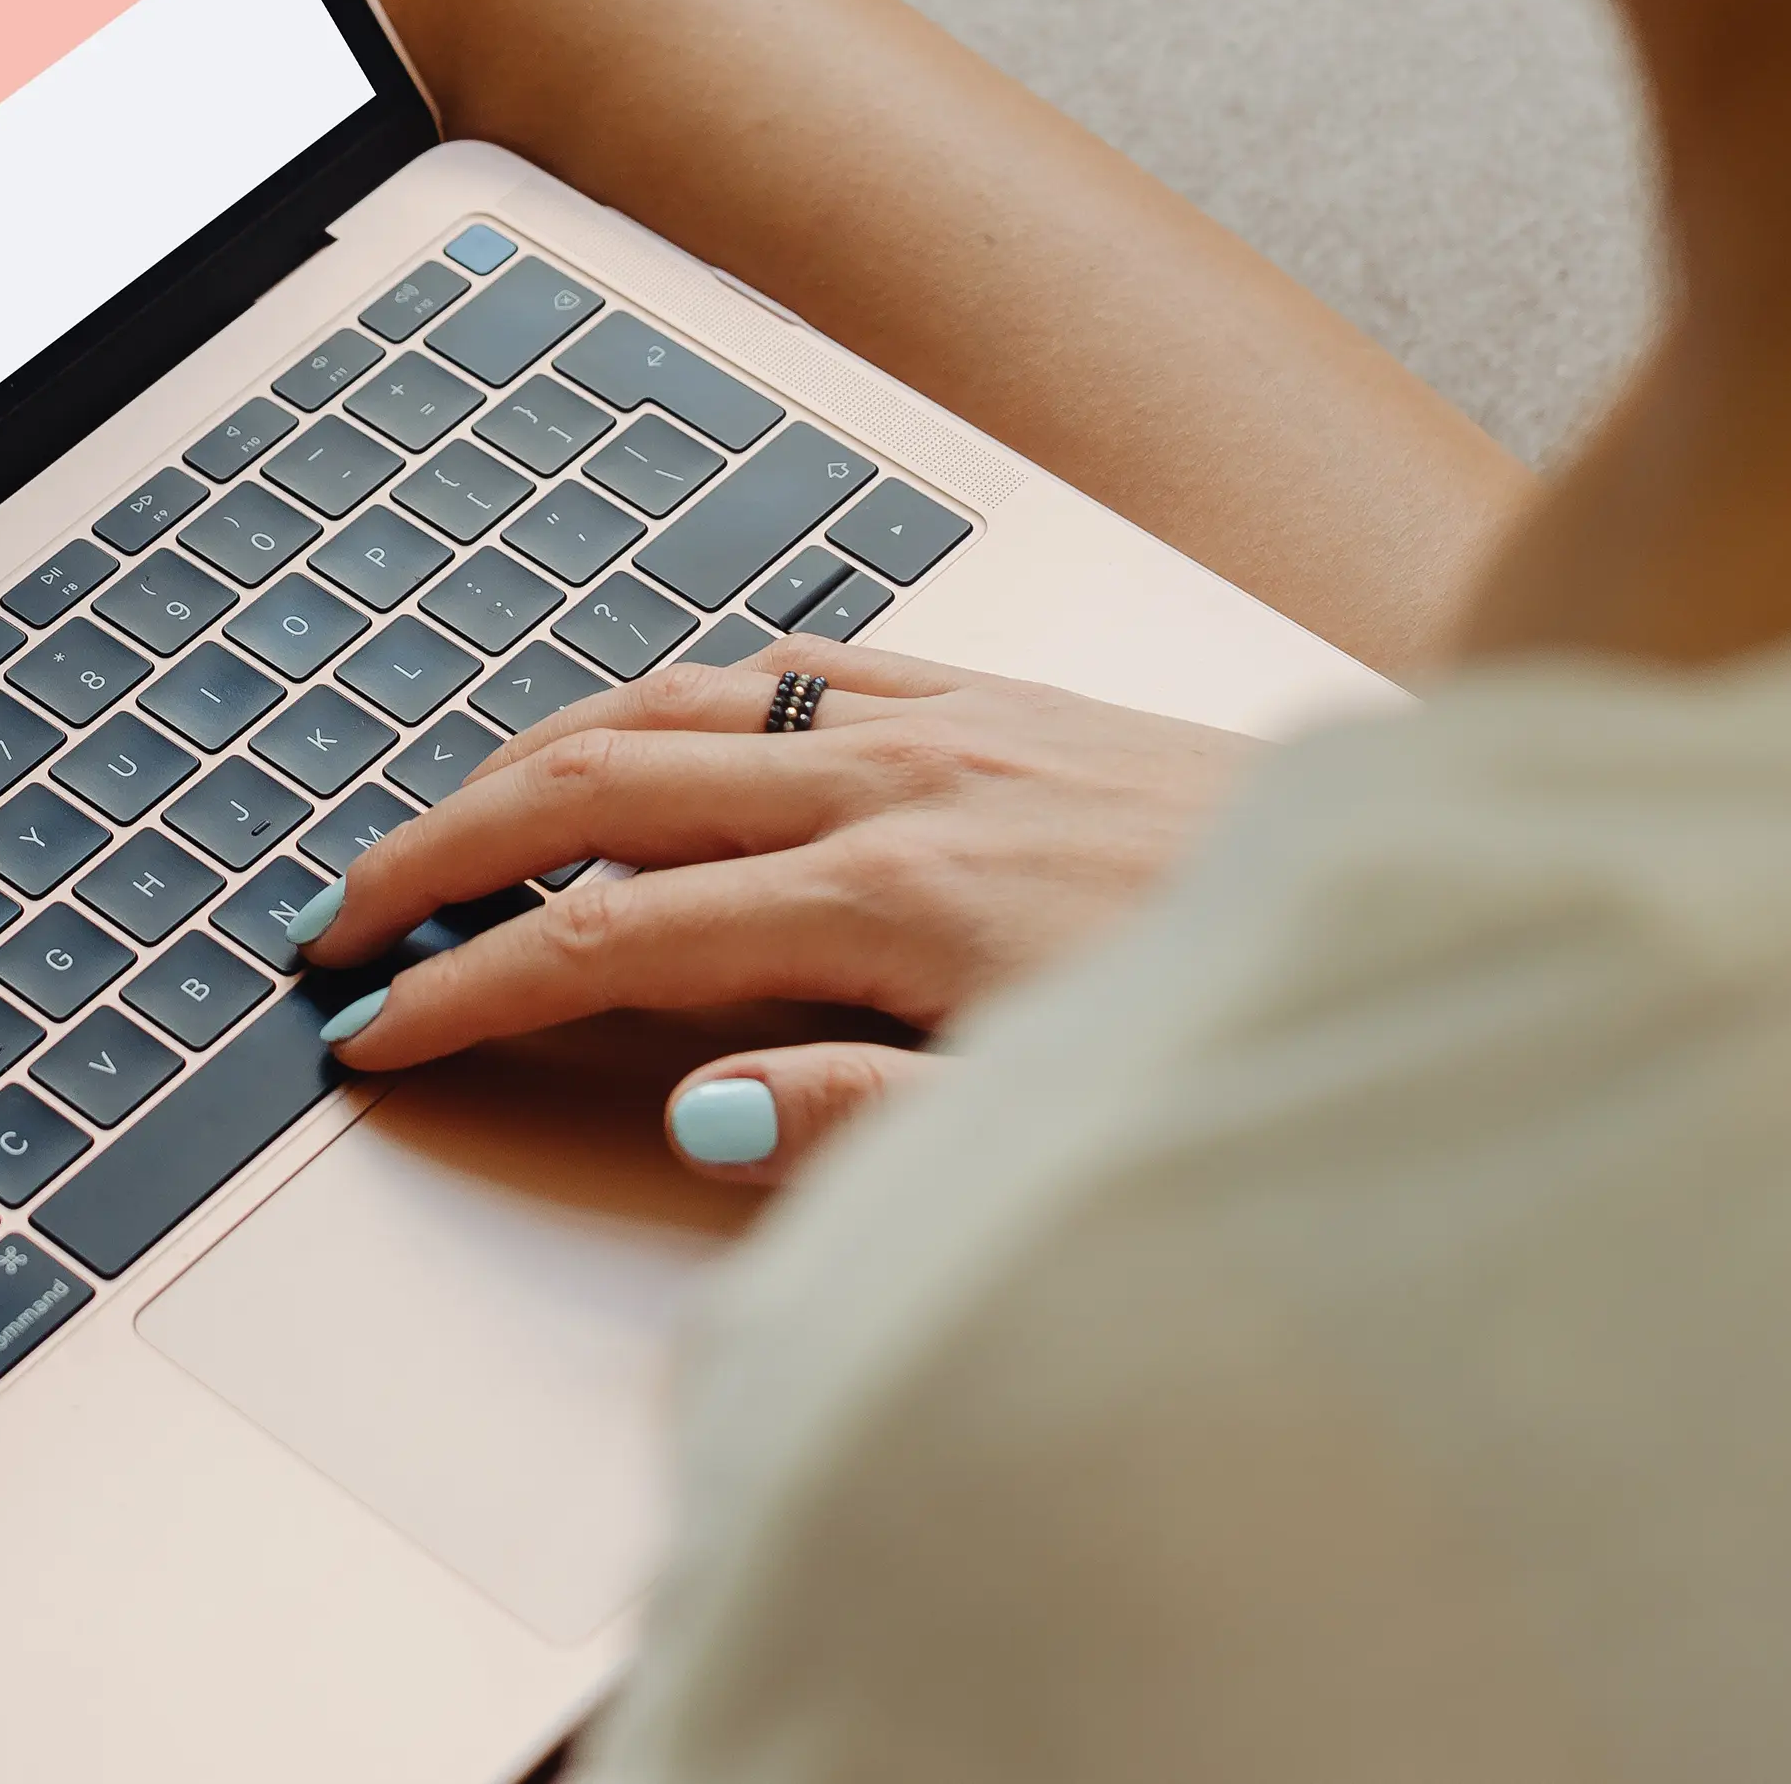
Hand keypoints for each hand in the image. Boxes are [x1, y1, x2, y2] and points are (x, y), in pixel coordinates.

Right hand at [306, 637, 1260, 1185]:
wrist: (1450, 895)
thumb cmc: (1262, 1019)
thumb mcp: (1057, 1124)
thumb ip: (864, 1126)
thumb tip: (697, 1111)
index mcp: (897, 900)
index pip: (615, 941)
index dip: (472, 987)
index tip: (374, 1031)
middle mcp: (903, 784)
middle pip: (602, 789)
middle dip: (446, 846)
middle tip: (340, 913)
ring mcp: (953, 721)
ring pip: (680, 699)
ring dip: (538, 753)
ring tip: (449, 815)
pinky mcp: (1007, 695)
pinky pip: (796, 664)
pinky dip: (685, 692)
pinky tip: (656, 725)